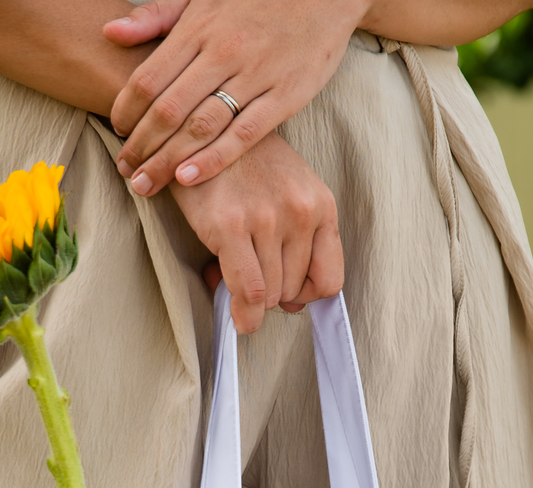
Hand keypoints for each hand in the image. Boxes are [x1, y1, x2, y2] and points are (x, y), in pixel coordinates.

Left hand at [104, 0, 366, 196]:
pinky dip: (213, 159)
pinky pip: (243, 135)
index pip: (149, 77)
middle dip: (141, 145)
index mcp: (199, 27)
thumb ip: (158, 15)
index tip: (117, 131)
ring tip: (146, 184)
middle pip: (169, 110)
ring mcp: (255, 76)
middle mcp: (223, 52)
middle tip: (125, 170)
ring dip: (167, 160)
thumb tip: (111, 33)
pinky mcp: (285, 96)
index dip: (126, 110)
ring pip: (200, 127)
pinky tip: (188, 179)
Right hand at [168, 130, 342, 332]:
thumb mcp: (288, 194)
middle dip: (271, 293)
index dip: (306, 295)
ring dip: (250, 298)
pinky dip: (244, 313)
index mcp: (320, 204)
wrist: (202, 128)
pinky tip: (237, 314)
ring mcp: (267, 218)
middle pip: (295, 291)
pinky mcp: (231, 225)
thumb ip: (299, 244)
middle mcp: (300, 211)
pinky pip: (249, 291)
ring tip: (231, 270)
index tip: (286, 289)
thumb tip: (293, 306)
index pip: (330, 280)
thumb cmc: (245, 166)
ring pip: (271, 296)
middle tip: (247, 273)